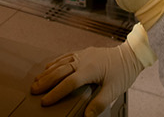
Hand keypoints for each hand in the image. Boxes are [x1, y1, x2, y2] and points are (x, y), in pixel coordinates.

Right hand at [31, 34, 149, 116]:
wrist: (130, 54)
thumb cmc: (123, 72)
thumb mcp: (114, 90)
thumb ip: (100, 103)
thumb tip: (87, 116)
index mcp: (89, 70)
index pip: (68, 83)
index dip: (56, 93)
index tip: (45, 101)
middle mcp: (83, 60)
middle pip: (59, 71)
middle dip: (45, 82)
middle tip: (34, 91)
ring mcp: (82, 55)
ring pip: (60, 63)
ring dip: (47, 72)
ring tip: (36, 81)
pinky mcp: (84, 52)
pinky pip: (65, 56)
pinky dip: (55, 62)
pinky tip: (49, 67)